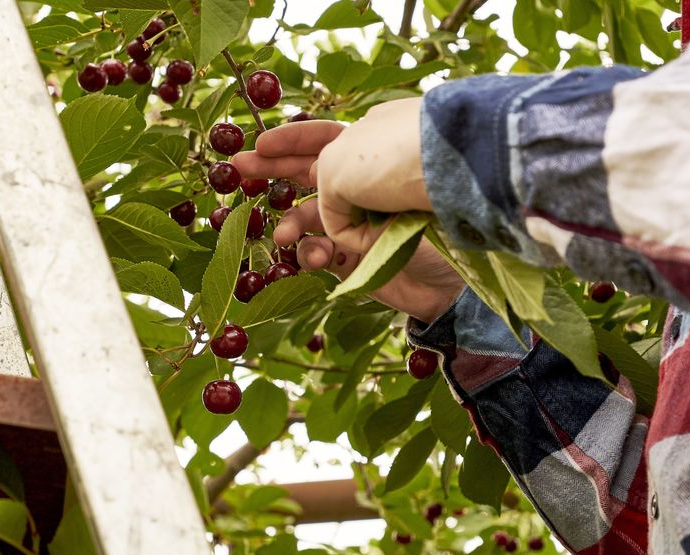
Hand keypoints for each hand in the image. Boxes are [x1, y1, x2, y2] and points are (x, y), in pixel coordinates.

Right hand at [231, 106, 463, 322]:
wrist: (453, 280)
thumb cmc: (435, 221)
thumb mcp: (388, 189)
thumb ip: (346, 182)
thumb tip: (320, 189)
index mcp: (370, 161)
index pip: (325, 140)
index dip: (292, 140)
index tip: (260, 141)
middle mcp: (358, 189)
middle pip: (305, 174)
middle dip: (270, 171)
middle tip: (237, 167)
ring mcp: (352, 226)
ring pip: (305, 218)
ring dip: (290, 224)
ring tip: (282, 236)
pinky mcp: (350, 260)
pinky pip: (316, 252)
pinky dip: (310, 254)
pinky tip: (316, 257)